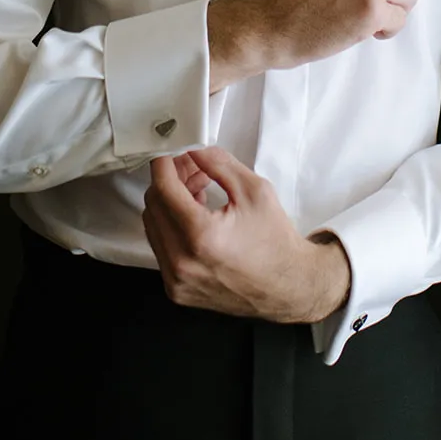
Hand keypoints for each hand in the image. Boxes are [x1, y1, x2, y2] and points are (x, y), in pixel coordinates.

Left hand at [142, 147, 351, 324]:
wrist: (287, 287)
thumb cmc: (275, 240)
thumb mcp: (255, 190)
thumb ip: (219, 164)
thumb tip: (193, 149)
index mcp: (201, 237)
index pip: (163, 189)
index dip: (164, 164)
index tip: (170, 150)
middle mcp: (182, 263)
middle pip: (153, 206)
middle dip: (169, 180)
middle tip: (191, 167)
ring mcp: (176, 281)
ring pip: (154, 226)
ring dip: (169, 202)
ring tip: (197, 190)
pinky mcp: (176, 290)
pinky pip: (161, 248)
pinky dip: (172, 226)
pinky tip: (194, 215)